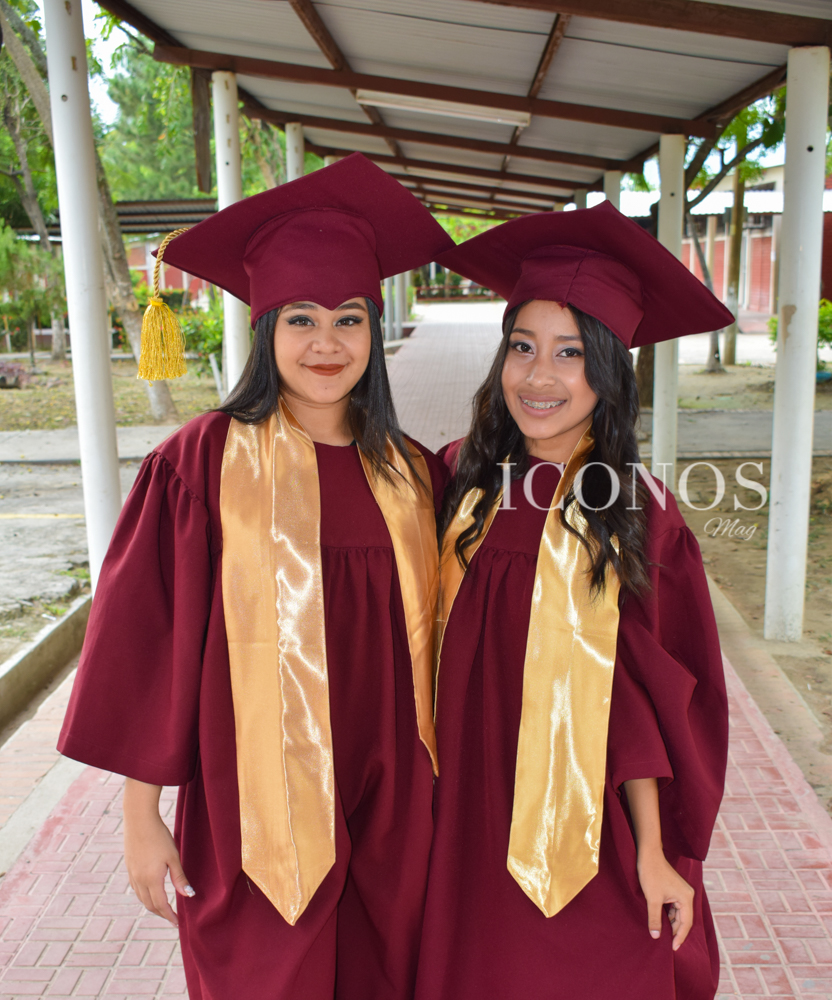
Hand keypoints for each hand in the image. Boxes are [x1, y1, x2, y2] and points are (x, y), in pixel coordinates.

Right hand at [123, 779, 193, 926]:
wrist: (139, 820)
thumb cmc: (159, 837)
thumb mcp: (173, 857)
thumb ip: (179, 878)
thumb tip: (189, 895)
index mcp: (152, 879)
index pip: (161, 905)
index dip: (170, 916)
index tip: (178, 923)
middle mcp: (139, 880)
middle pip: (150, 905)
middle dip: (162, 913)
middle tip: (172, 918)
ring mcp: (132, 874)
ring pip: (142, 898)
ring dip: (152, 906)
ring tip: (164, 908)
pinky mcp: (129, 867)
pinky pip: (136, 889)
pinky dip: (145, 896)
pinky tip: (151, 892)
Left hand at [636, 847, 693, 951]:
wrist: (648, 854)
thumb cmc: (651, 874)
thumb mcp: (652, 899)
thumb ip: (655, 918)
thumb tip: (656, 936)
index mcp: (686, 898)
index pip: (686, 923)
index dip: (680, 937)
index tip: (673, 948)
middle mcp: (687, 895)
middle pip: (684, 919)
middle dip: (676, 931)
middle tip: (668, 944)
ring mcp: (682, 891)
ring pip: (679, 913)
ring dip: (672, 923)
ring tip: (664, 935)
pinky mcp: (675, 889)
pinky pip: (675, 907)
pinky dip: (670, 915)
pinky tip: (662, 921)